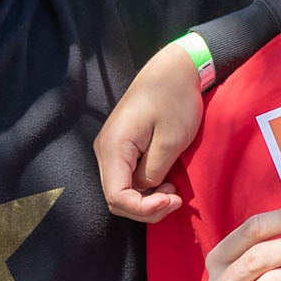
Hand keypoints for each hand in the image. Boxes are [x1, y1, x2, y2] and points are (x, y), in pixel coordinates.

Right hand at [96, 41, 207, 222]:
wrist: (172, 71)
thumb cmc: (174, 99)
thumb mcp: (170, 140)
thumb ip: (153, 172)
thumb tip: (145, 189)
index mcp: (113, 147)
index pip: (117, 197)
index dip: (143, 209)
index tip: (172, 199)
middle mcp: (105, 150)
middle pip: (116, 199)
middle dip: (146, 208)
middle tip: (176, 198)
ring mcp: (111, 150)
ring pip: (121, 192)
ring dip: (147, 200)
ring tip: (172, 189)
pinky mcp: (121, 149)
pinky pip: (127, 179)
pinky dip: (145, 188)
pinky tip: (165, 181)